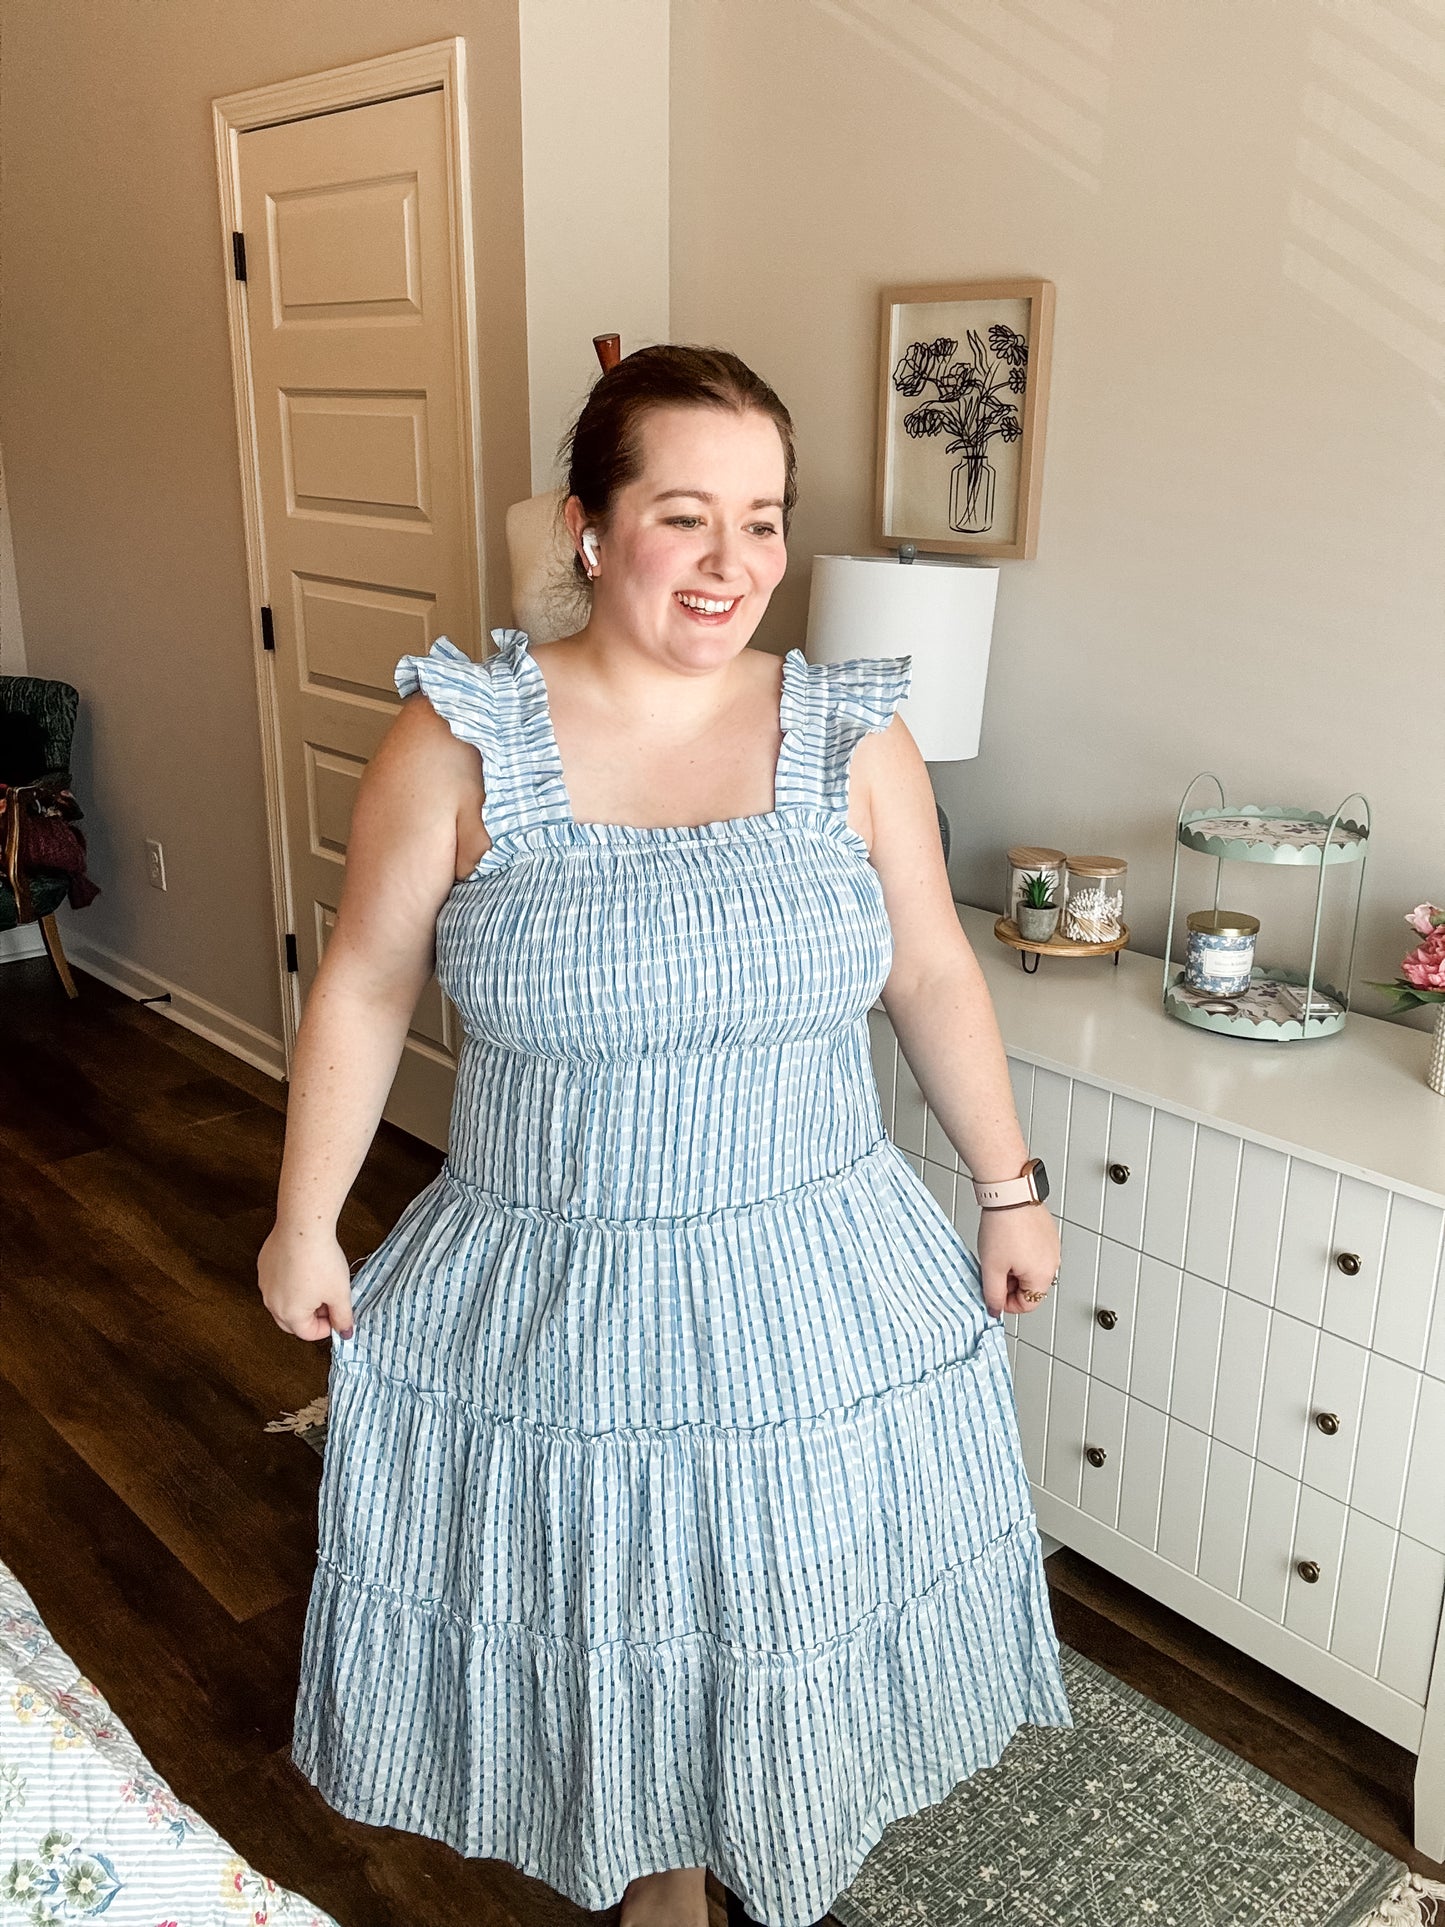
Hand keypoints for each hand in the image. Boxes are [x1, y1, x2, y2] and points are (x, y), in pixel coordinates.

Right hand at [257, 1223, 354, 1341]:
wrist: (303, 1227)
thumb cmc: (320, 1260)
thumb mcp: (340, 1293)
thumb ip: (343, 1317)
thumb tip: (344, 1332)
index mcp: (289, 1314)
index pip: (308, 1334)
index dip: (327, 1327)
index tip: (338, 1315)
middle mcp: (271, 1302)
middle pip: (292, 1322)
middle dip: (312, 1317)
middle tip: (329, 1301)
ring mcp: (265, 1284)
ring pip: (283, 1301)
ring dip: (301, 1300)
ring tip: (319, 1282)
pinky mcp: (264, 1266)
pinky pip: (277, 1282)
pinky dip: (291, 1281)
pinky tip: (305, 1267)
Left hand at [974, 1200, 1060, 1318]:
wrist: (1009, 1194)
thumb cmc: (1003, 1226)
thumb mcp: (991, 1268)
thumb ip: (993, 1294)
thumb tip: (995, 1309)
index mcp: (1043, 1276)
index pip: (1027, 1305)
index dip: (1006, 1303)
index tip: (993, 1292)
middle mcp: (1053, 1263)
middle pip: (1030, 1288)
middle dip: (1010, 1284)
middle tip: (993, 1269)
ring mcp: (1052, 1247)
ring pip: (1031, 1270)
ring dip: (1014, 1268)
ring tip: (999, 1252)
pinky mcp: (1047, 1234)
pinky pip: (1034, 1253)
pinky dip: (1019, 1253)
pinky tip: (1007, 1241)